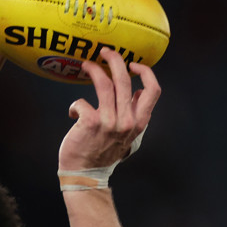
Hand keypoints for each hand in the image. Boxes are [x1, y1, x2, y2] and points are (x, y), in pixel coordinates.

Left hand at [58, 48, 160, 171]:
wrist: (85, 174)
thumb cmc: (103, 154)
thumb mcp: (127, 137)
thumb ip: (135, 116)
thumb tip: (139, 92)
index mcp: (138, 122)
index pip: (153, 91)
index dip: (145, 72)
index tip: (133, 64)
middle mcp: (126, 121)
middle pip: (125, 79)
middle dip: (115, 59)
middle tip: (105, 52)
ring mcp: (108, 122)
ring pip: (104, 83)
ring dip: (94, 69)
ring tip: (86, 64)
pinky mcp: (90, 123)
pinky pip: (81, 102)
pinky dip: (75, 105)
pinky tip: (73, 113)